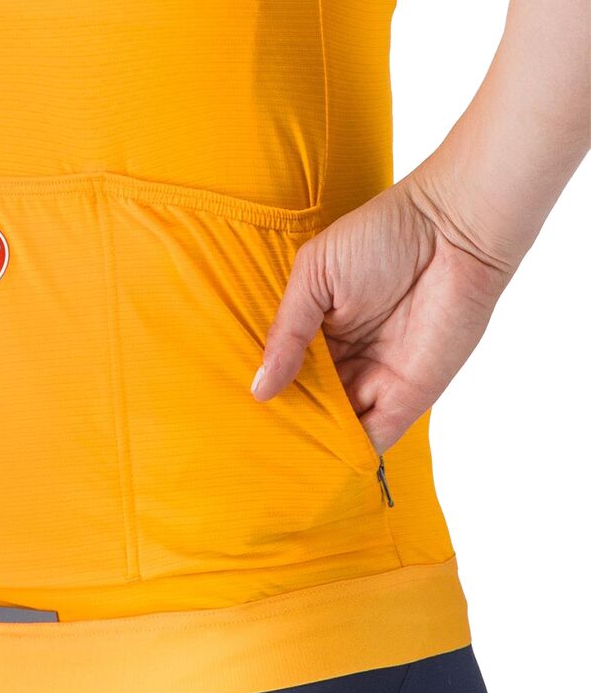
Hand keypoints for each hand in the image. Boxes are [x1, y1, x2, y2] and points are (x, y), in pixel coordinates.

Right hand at [249, 171, 517, 454]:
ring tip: (278, 461)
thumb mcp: (313, 276)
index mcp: (319, 332)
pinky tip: (321, 462)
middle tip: (252, 447)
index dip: (267, 393)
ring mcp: (377, 380)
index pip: (287, 373)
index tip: (239, 416)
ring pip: (339, 425)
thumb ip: (287, 332)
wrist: (453, 230)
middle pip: (311, 404)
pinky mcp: (410, 396)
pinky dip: (351, 451)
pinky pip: (375, 434)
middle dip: (288, 424)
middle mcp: (346, 360)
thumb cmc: (382, 236)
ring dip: (315, 443)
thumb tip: (259, 388)